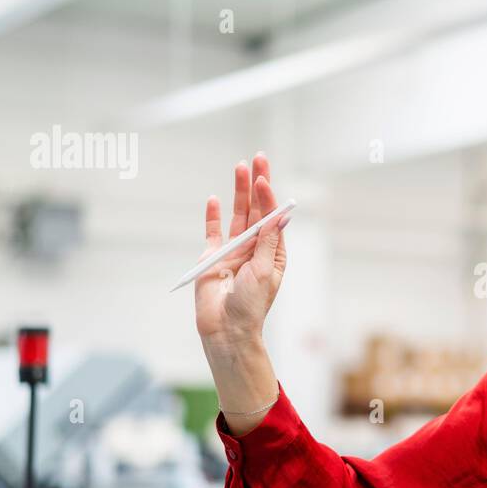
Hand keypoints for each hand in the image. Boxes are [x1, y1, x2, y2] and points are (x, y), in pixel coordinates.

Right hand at [194, 152, 289, 347]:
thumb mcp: (266, 270)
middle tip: (257, 159)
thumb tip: (274, 214)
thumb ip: (267, 241)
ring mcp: (233, 251)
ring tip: (240, 167)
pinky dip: (213, 216)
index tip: (263, 180)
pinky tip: (215, 199)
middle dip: (256, 184)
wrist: (226, 328)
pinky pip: (212, 232)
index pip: (272, 218)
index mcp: (273, 252)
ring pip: (236, 216)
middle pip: (256, 210)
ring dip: (238, 192)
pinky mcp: (212, 257)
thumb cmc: (251, 305)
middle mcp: (255, 248)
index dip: (268, 197)